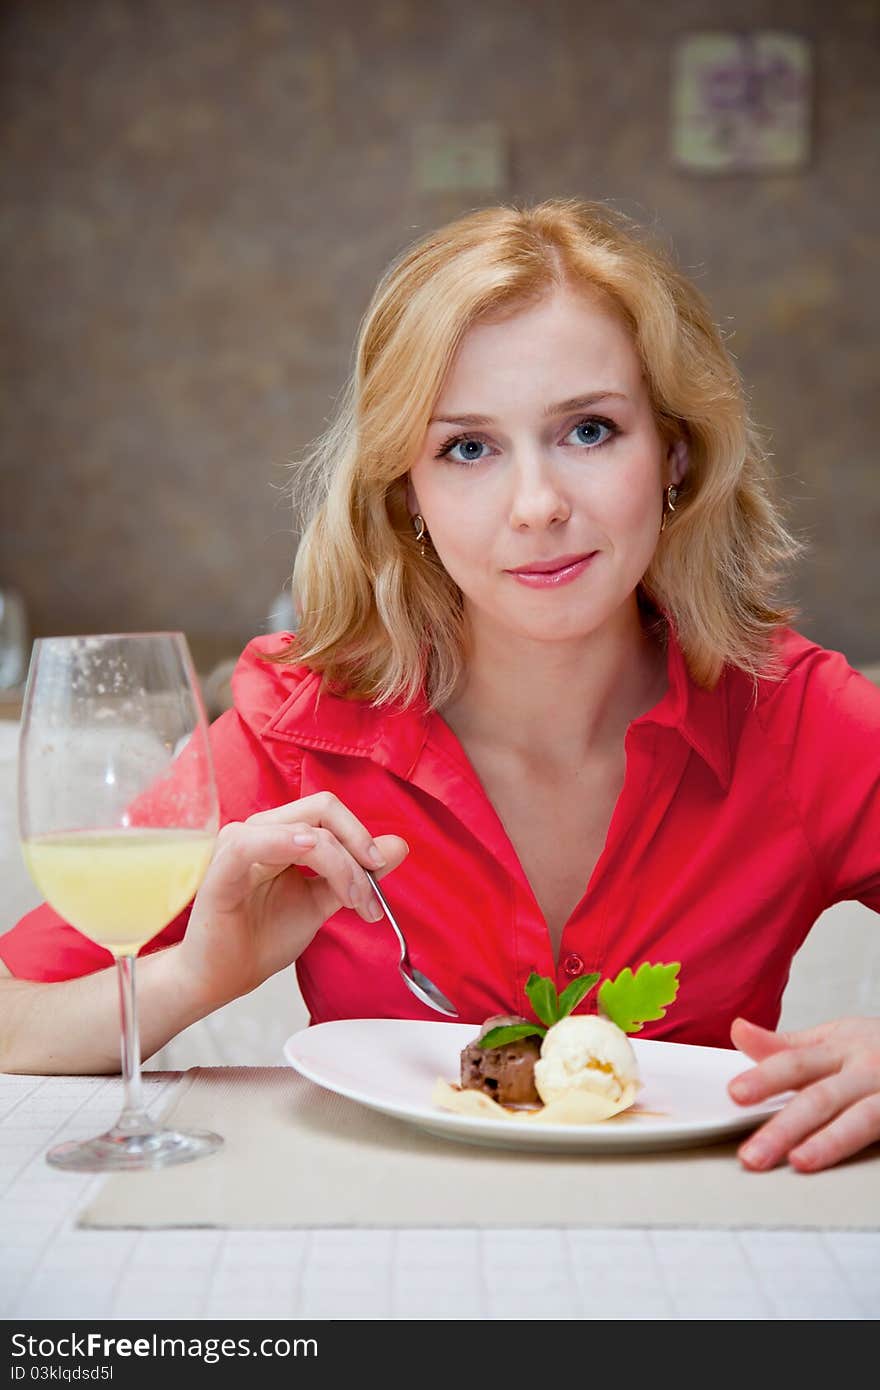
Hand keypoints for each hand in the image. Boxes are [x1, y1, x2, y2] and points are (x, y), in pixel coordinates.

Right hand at [175, 792, 408, 1008]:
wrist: (221, 978)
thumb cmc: (260, 938)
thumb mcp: (320, 901)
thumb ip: (356, 873)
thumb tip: (398, 845)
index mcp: (280, 833)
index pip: (329, 813)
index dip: (362, 838)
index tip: (380, 874)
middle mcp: (259, 830)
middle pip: (321, 809)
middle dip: (357, 847)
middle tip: (370, 891)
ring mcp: (237, 846)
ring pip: (303, 830)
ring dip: (339, 865)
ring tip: (351, 902)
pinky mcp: (220, 871)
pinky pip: (251, 844)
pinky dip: (286, 843)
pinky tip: (309, 854)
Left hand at [728, 1016, 879, 1172]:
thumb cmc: (879, 1049)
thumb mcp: (835, 1038)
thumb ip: (786, 1046)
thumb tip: (737, 1031)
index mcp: (843, 1048)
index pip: (796, 1063)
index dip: (765, 1078)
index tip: (735, 1094)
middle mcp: (868, 1070)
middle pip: (821, 1098)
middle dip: (784, 1128)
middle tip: (752, 1156)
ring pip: (861, 1121)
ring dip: (829, 1143)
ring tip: (799, 1162)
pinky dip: (872, 1156)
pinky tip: (852, 1174)